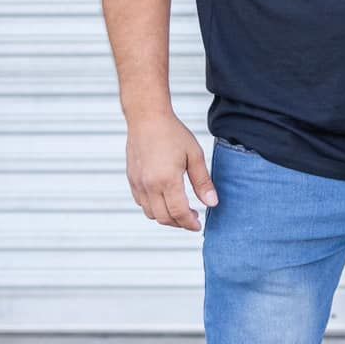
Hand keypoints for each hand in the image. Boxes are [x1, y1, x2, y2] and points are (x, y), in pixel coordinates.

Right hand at [126, 112, 217, 230]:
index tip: (198, 225)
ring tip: (180, 210)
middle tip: (192, 219)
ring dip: (166, 217)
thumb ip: (203, 182)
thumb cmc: (172, 133)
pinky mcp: (132, 180)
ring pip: (151, 213)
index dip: (189, 223)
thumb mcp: (195, 155)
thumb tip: (212, 203)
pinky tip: (165, 200)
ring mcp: (138, 183)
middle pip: (164, 218)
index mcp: (167, 180)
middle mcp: (149, 185)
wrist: (147, 118)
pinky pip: (141, 203)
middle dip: (179, 223)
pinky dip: (153, 208)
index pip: (179, 213)